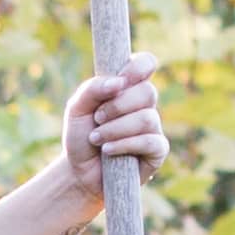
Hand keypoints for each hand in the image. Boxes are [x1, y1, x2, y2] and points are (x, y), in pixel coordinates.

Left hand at [57, 60, 167, 192]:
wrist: (79, 171)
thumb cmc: (81, 136)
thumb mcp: (76, 109)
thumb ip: (92, 89)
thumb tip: (118, 82)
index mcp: (128, 87)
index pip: (146, 63)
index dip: (137, 67)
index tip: (120, 80)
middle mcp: (144, 105)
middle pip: (147, 91)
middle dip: (117, 106)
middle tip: (97, 118)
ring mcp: (154, 127)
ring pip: (147, 118)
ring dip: (116, 128)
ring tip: (96, 139)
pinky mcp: (157, 150)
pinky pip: (150, 141)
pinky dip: (124, 144)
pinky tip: (108, 150)